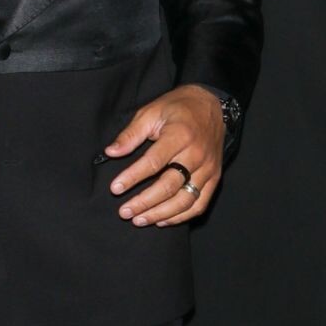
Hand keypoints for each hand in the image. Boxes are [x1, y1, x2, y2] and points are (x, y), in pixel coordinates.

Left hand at [105, 85, 225, 225]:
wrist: (213, 105)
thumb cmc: (178, 108)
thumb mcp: (151, 112)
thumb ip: (131, 134)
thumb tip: (110, 152)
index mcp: (180, 135)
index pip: (153, 162)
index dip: (132, 177)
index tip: (115, 189)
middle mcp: (196, 154)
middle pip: (169, 186)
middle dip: (144, 202)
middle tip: (124, 212)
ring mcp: (208, 168)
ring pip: (185, 200)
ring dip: (160, 214)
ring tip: (139, 220)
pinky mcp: (214, 177)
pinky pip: (200, 204)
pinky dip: (181, 216)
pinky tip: (162, 220)